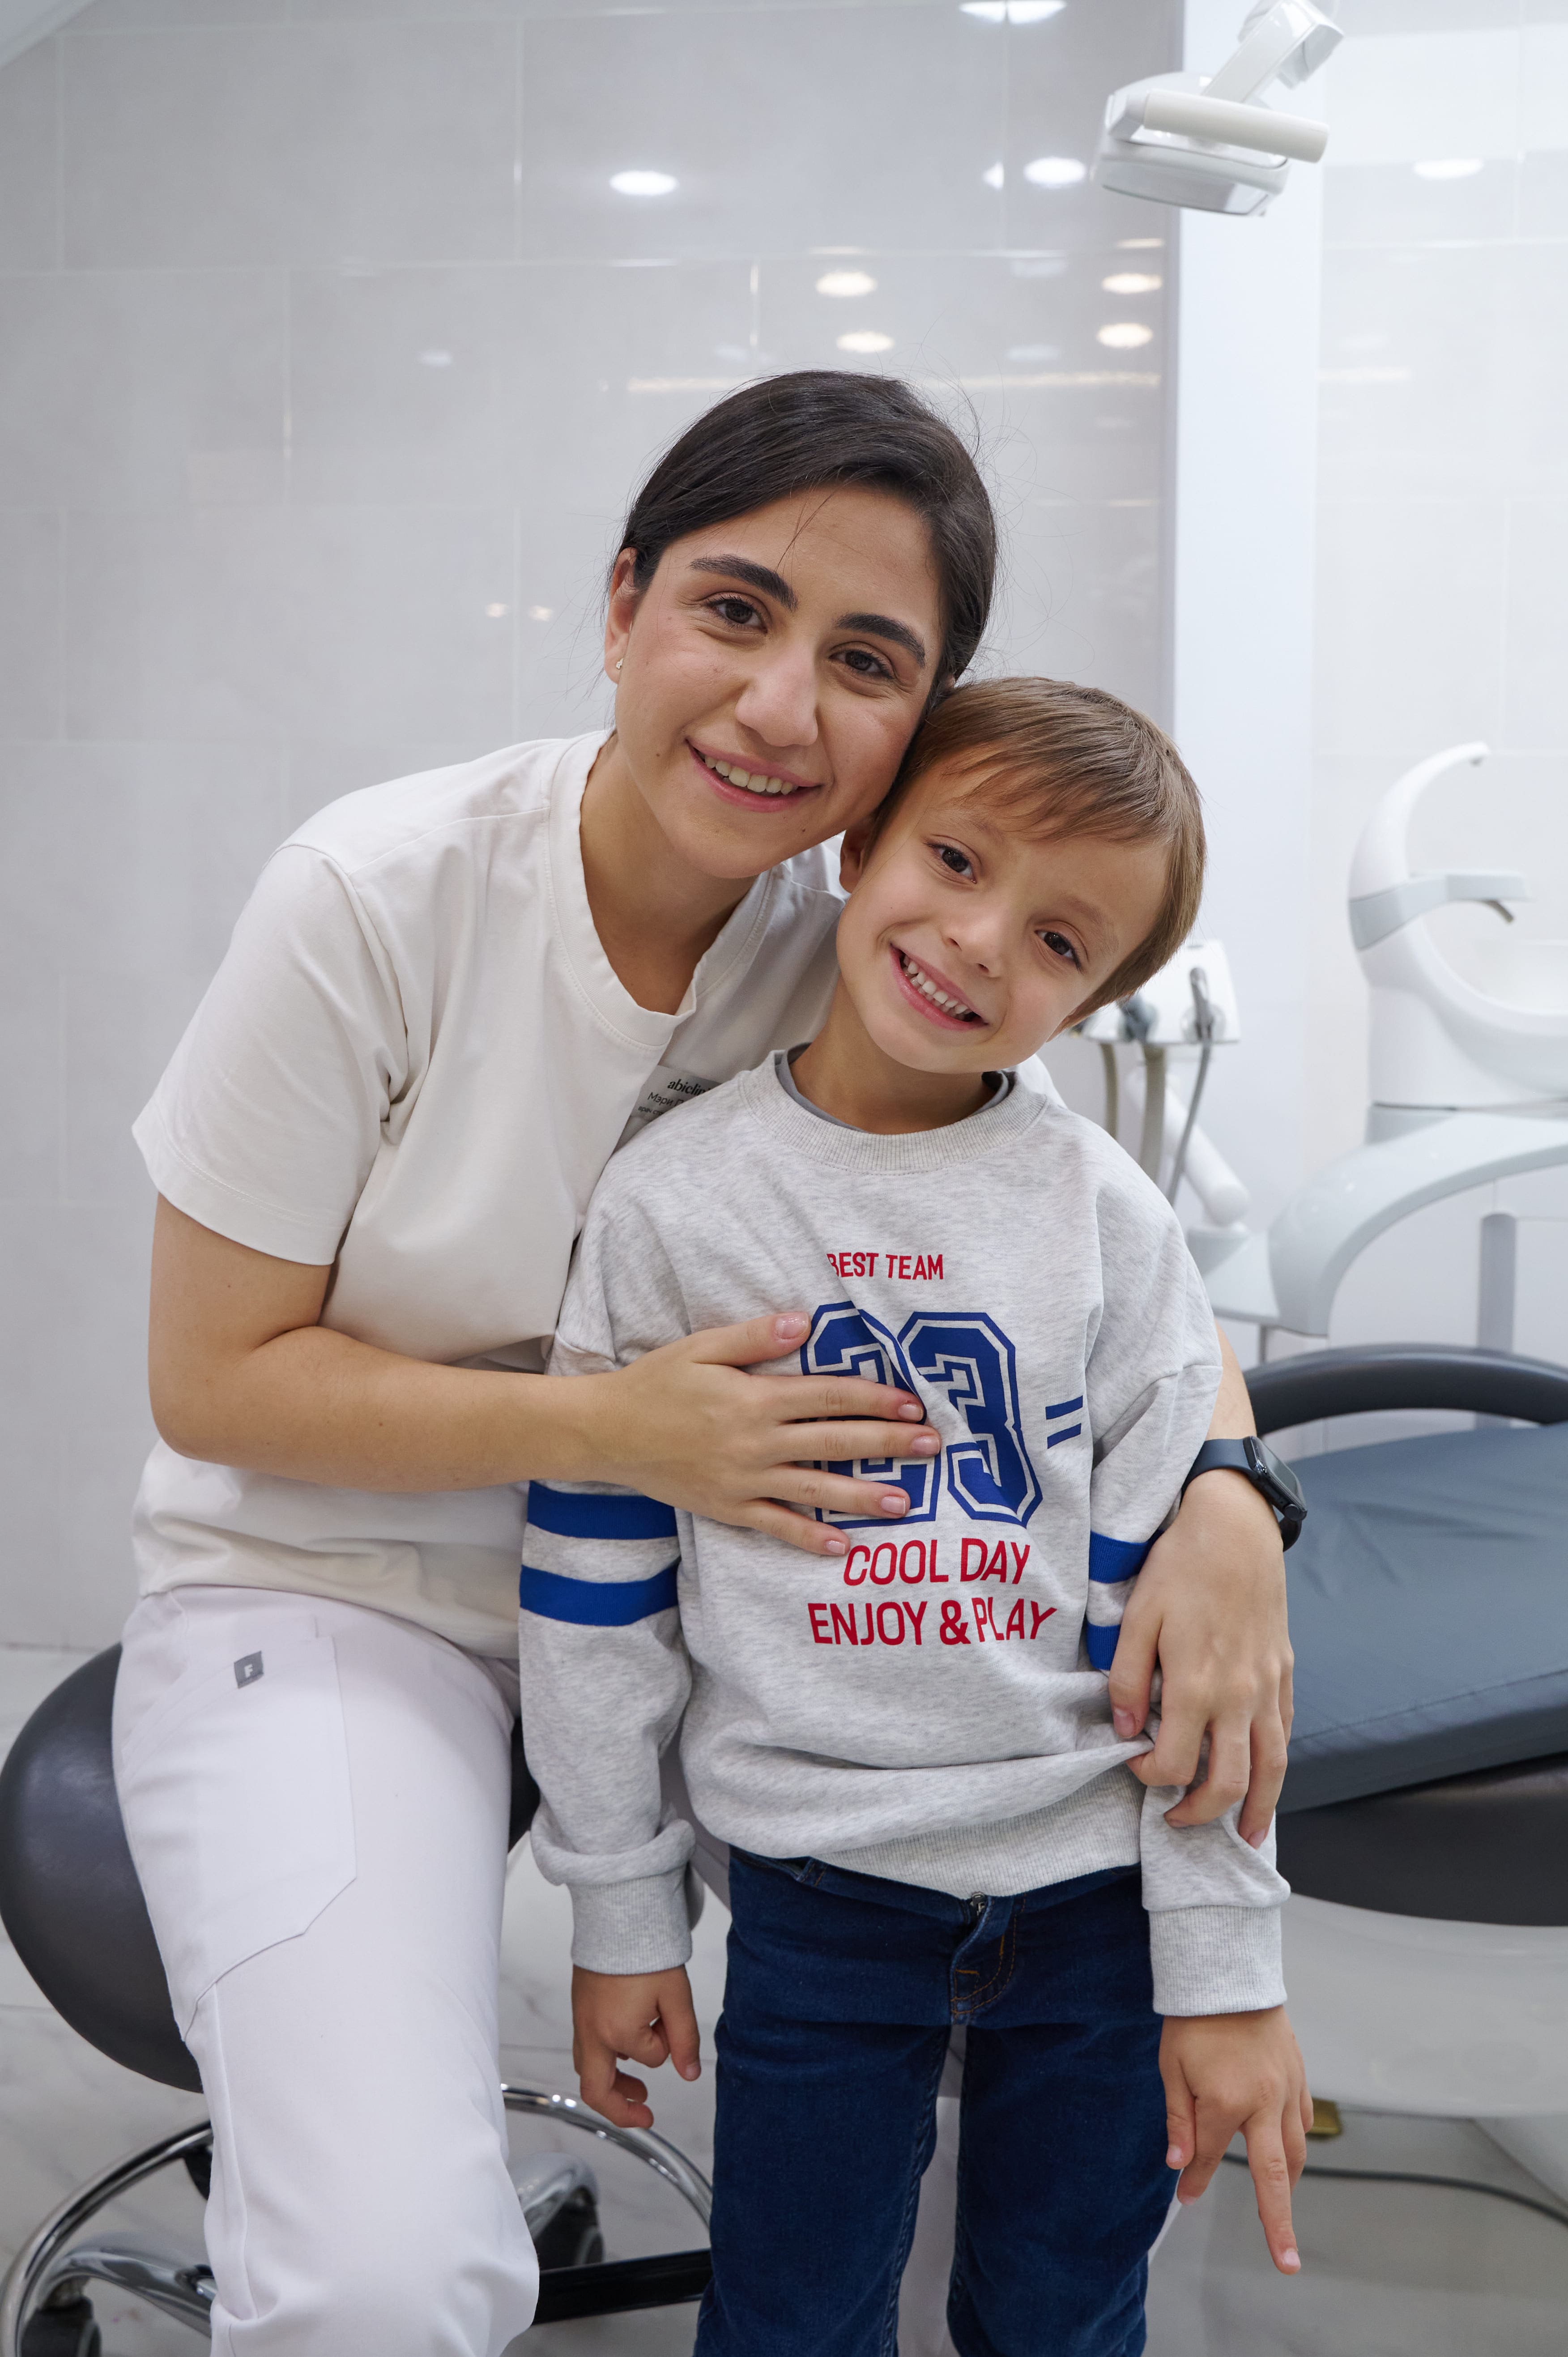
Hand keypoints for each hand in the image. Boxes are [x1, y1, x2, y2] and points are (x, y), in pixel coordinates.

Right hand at [571, 1964, 700, 2129]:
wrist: (616, 1916)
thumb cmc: (644, 1951)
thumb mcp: (676, 1996)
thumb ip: (684, 2039)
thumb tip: (689, 2074)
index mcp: (617, 2031)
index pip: (649, 2058)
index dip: (666, 2046)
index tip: (672, 2025)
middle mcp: (592, 2032)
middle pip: (594, 2090)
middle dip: (620, 2108)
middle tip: (644, 2113)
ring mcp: (581, 2020)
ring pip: (588, 2068)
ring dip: (612, 2082)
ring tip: (637, 2086)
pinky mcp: (579, 2008)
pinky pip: (586, 2046)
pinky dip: (605, 2056)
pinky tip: (626, 2043)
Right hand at [581, 1314, 939, 1559]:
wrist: (606, 1433)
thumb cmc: (656, 1382)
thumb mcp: (702, 1347)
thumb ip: (755, 1336)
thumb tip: (806, 1322)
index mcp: (754, 1399)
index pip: (827, 1397)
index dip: (872, 1399)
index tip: (910, 1402)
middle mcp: (755, 1443)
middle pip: (833, 1442)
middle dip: (887, 1444)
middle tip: (932, 1448)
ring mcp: (743, 1480)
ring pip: (814, 1490)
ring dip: (862, 1496)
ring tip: (906, 1503)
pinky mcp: (727, 1508)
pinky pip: (775, 1526)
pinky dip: (807, 1538)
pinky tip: (841, 1547)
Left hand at [1110, 1469, 1292, 1846]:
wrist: (1236, 1530)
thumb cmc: (1181, 1567)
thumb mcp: (1137, 1617)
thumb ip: (1128, 1680)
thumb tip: (1128, 1731)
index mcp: (1197, 1685)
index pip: (1176, 1763)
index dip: (1151, 1776)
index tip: (1136, 1765)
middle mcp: (1239, 1696)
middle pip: (1229, 1781)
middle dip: (1202, 1813)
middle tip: (1177, 1821)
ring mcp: (1267, 1688)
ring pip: (1271, 1768)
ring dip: (1256, 1808)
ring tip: (1243, 1835)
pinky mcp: (1285, 1674)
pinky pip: (1285, 1735)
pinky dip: (1277, 1768)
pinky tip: (1266, 1781)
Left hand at [1161, 2007, 1310, 2275]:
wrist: (1227, 1973)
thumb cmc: (1194, 2019)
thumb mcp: (1172, 2068)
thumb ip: (1180, 2120)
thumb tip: (1179, 2165)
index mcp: (1226, 2101)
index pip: (1207, 2155)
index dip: (1194, 2179)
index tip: (1185, 2198)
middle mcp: (1263, 2102)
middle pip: (1274, 2175)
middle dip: (1278, 2223)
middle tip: (1286, 2262)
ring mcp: (1286, 2090)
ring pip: (1295, 2151)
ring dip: (1288, 2184)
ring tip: (1279, 2212)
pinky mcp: (1299, 2076)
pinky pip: (1303, 2120)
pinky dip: (1297, 2142)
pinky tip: (1289, 2153)